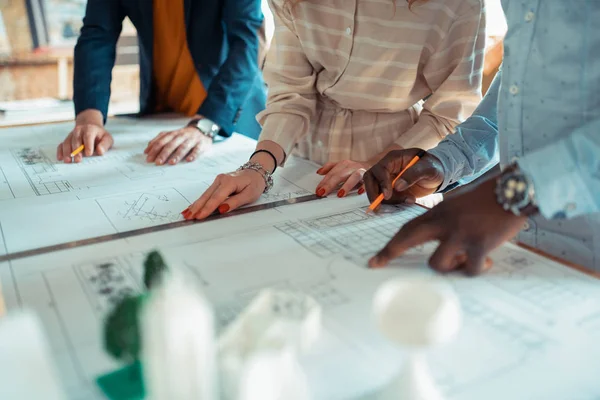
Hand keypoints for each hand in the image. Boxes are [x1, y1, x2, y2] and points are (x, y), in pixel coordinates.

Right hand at [56, 123, 112, 162]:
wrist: (90, 126)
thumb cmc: (100, 135)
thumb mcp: (107, 138)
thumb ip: (104, 145)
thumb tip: (100, 151)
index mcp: (90, 129)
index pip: (88, 136)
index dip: (88, 145)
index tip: (89, 154)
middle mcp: (79, 131)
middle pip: (76, 140)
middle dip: (76, 151)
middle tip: (78, 160)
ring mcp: (71, 135)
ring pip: (67, 142)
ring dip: (67, 152)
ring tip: (68, 161)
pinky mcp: (67, 140)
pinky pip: (61, 145)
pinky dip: (60, 151)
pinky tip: (60, 158)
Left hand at [144, 126, 211, 164]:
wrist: (202, 130)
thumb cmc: (184, 136)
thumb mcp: (171, 135)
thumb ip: (160, 140)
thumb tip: (148, 149)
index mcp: (173, 134)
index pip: (161, 141)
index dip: (154, 150)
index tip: (149, 158)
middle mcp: (181, 136)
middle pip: (171, 144)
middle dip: (164, 153)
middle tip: (158, 162)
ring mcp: (191, 139)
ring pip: (183, 147)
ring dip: (177, 155)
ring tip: (171, 162)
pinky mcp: (201, 144)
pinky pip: (197, 149)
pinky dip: (193, 155)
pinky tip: (188, 160)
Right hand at [183, 169, 265, 219]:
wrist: (256, 171)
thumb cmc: (254, 184)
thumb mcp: (250, 195)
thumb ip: (235, 202)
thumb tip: (222, 209)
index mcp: (229, 182)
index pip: (216, 198)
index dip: (207, 208)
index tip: (200, 217)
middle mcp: (221, 179)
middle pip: (207, 196)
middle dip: (197, 207)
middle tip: (188, 217)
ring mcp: (218, 180)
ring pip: (205, 195)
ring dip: (195, 205)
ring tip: (186, 214)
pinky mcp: (217, 183)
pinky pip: (207, 193)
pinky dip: (199, 201)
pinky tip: (192, 207)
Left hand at [315, 160, 368, 197]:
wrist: (374, 164)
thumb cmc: (355, 168)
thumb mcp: (342, 166)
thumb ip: (330, 168)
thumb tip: (319, 172)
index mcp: (343, 164)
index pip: (331, 173)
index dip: (323, 182)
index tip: (318, 190)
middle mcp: (351, 167)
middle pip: (339, 175)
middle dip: (330, 184)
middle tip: (323, 193)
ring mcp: (361, 171)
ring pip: (354, 177)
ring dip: (347, 185)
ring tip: (340, 194)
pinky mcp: (370, 176)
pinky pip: (367, 182)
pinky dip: (364, 186)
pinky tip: (359, 192)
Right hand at [363, 148, 444, 204]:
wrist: (438, 174)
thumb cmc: (433, 166)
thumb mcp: (428, 168)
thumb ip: (413, 174)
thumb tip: (397, 186)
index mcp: (394, 158)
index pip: (380, 169)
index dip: (381, 182)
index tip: (387, 195)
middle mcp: (387, 168)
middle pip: (370, 179)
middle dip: (372, 193)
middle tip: (377, 207)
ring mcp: (388, 179)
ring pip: (376, 190)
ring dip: (388, 200)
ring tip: (407, 200)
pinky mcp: (391, 189)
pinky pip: (385, 197)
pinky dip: (393, 203)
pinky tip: (407, 201)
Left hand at [368, 176, 526, 274]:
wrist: (516, 189)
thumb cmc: (489, 199)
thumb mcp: (459, 206)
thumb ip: (445, 222)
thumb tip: (439, 246)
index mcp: (438, 212)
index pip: (407, 229)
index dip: (390, 246)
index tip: (376, 259)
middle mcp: (444, 222)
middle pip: (407, 239)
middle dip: (389, 252)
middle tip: (377, 264)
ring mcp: (460, 234)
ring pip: (438, 264)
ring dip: (450, 267)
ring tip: (464, 260)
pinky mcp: (479, 244)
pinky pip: (469, 270)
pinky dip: (476, 269)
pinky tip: (486, 261)